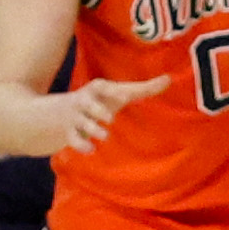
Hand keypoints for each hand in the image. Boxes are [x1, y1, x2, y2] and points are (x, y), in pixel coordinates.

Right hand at [33, 73, 161, 156]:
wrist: (60, 113)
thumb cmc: (100, 101)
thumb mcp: (118, 93)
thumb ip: (144, 88)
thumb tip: (168, 79)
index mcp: (97, 89)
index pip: (102, 87)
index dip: (111, 91)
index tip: (123, 95)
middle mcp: (84, 101)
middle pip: (88, 104)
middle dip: (98, 111)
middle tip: (111, 119)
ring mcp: (75, 117)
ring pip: (81, 123)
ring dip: (92, 130)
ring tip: (105, 136)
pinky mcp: (69, 132)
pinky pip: (72, 139)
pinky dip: (81, 145)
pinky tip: (91, 151)